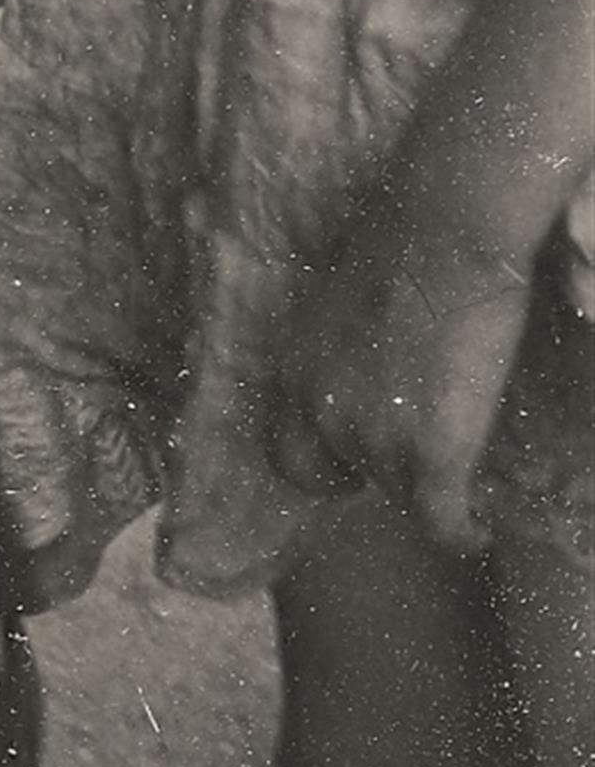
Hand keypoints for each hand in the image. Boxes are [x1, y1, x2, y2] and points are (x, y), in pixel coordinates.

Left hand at [265, 180, 540, 555]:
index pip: (287, 451)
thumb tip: (360, 369)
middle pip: (334, 477)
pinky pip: (443, 522)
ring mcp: (374, 439)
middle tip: (407, 466)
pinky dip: (462, 533)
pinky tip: (479, 531)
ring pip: (398, 493)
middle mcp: (321, 412)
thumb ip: (337, 352)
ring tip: (458, 473)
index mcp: (295, 370)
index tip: (349, 462)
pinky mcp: (430, 455)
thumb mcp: (338, 303)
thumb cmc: (400, 244)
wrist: (446, 233)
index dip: (321, 461)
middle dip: (364, 479)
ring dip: (424, 486)